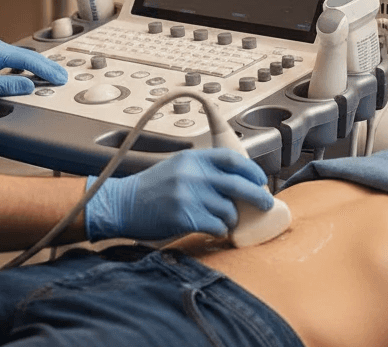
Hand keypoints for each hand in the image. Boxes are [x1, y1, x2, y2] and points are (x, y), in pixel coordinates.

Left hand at [0, 37, 67, 108]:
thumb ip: (9, 86)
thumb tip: (30, 85)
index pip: (28, 60)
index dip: (46, 70)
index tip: (59, 78)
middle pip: (28, 56)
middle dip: (46, 66)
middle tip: (62, 76)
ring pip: (22, 58)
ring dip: (37, 67)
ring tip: (51, 76)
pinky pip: (13, 62)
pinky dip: (26, 68)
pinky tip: (31, 74)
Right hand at [84, 148, 273, 240]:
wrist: (122, 204)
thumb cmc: (150, 189)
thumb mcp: (177, 168)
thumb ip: (203, 170)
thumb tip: (238, 182)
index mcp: (192, 159)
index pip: (232, 160)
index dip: (252, 171)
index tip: (260, 181)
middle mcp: (193, 174)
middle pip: (239, 185)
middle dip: (258, 196)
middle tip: (266, 204)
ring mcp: (189, 196)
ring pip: (229, 210)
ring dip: (231, 218)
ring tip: (222, 220)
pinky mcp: (186, 216)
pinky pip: (217, 226)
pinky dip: (219, 230)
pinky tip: (212, 228)